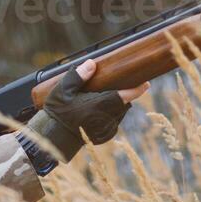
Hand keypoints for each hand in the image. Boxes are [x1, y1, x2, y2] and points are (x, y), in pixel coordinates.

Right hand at [28, 58, 148, 159]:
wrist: (54, 137)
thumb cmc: (58, 112)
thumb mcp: (63, 90)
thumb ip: (78, 76)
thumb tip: (92, 63)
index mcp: (96, 106)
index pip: (123, 97)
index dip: (137, 90)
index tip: (146, 84)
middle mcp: (104, 119)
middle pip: (123, 104)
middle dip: (122, 95)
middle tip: (113, 88)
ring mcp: (105, 130)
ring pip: (120, 113)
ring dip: (116, 105)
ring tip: (101, 100)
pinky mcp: (105, 137)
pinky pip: (114, 122)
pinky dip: (110, 116)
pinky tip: (96, 113)